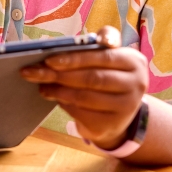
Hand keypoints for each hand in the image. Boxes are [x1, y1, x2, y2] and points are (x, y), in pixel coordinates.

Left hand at [20, 26, 147, 149]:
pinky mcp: (112, 125)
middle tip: (34, 71)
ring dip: (58, 90)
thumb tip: (54, 47)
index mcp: (134, 61)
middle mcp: (136, 84)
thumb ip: (91, 47)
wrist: (120, 114)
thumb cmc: (108, 76)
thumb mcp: (107, 59)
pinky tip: (54, 97)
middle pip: (92, 78)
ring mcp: (127, 107)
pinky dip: (64, 104)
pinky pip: (82, 113)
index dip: (75, 58)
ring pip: (84, 96)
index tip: (50, 59)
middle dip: (59, 74)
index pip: (103, 56)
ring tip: (41, 84)